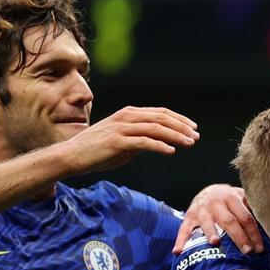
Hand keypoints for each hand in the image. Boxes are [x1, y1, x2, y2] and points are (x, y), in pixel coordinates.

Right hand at [59, 106, 198, 175]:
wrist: (72, 156)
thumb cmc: (97, 151)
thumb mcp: (124, 143)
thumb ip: (141, 140)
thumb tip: (162, 144)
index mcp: (129, 114)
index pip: (160, 113)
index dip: (179, 120)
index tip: (193, 129)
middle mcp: (127, 117)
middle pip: (161, 118)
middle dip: (182, 127)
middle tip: (196, 137)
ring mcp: (122, 128)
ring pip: (156, 129)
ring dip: (176, 136)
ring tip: (190, 144)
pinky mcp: (118, 142)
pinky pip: (144, 142)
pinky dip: (160, 145)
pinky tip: (171, 151)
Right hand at [174, 184, 262, 253]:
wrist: (207, 191)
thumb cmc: (229, 200)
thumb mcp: (241, 198)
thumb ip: (251, 207)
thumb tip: (269, 219)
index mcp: (231, 197)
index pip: (245, 217)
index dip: (253, 233)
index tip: (259, 248)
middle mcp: (216, 203)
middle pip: (229, 221)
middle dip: (238, 237)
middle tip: (247, 251)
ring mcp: (201, 210)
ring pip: (207, 223)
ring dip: (210, 232)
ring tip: (215, 243)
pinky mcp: (189, 217)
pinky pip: (184, 229)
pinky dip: (180, 240)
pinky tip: (178, 251)